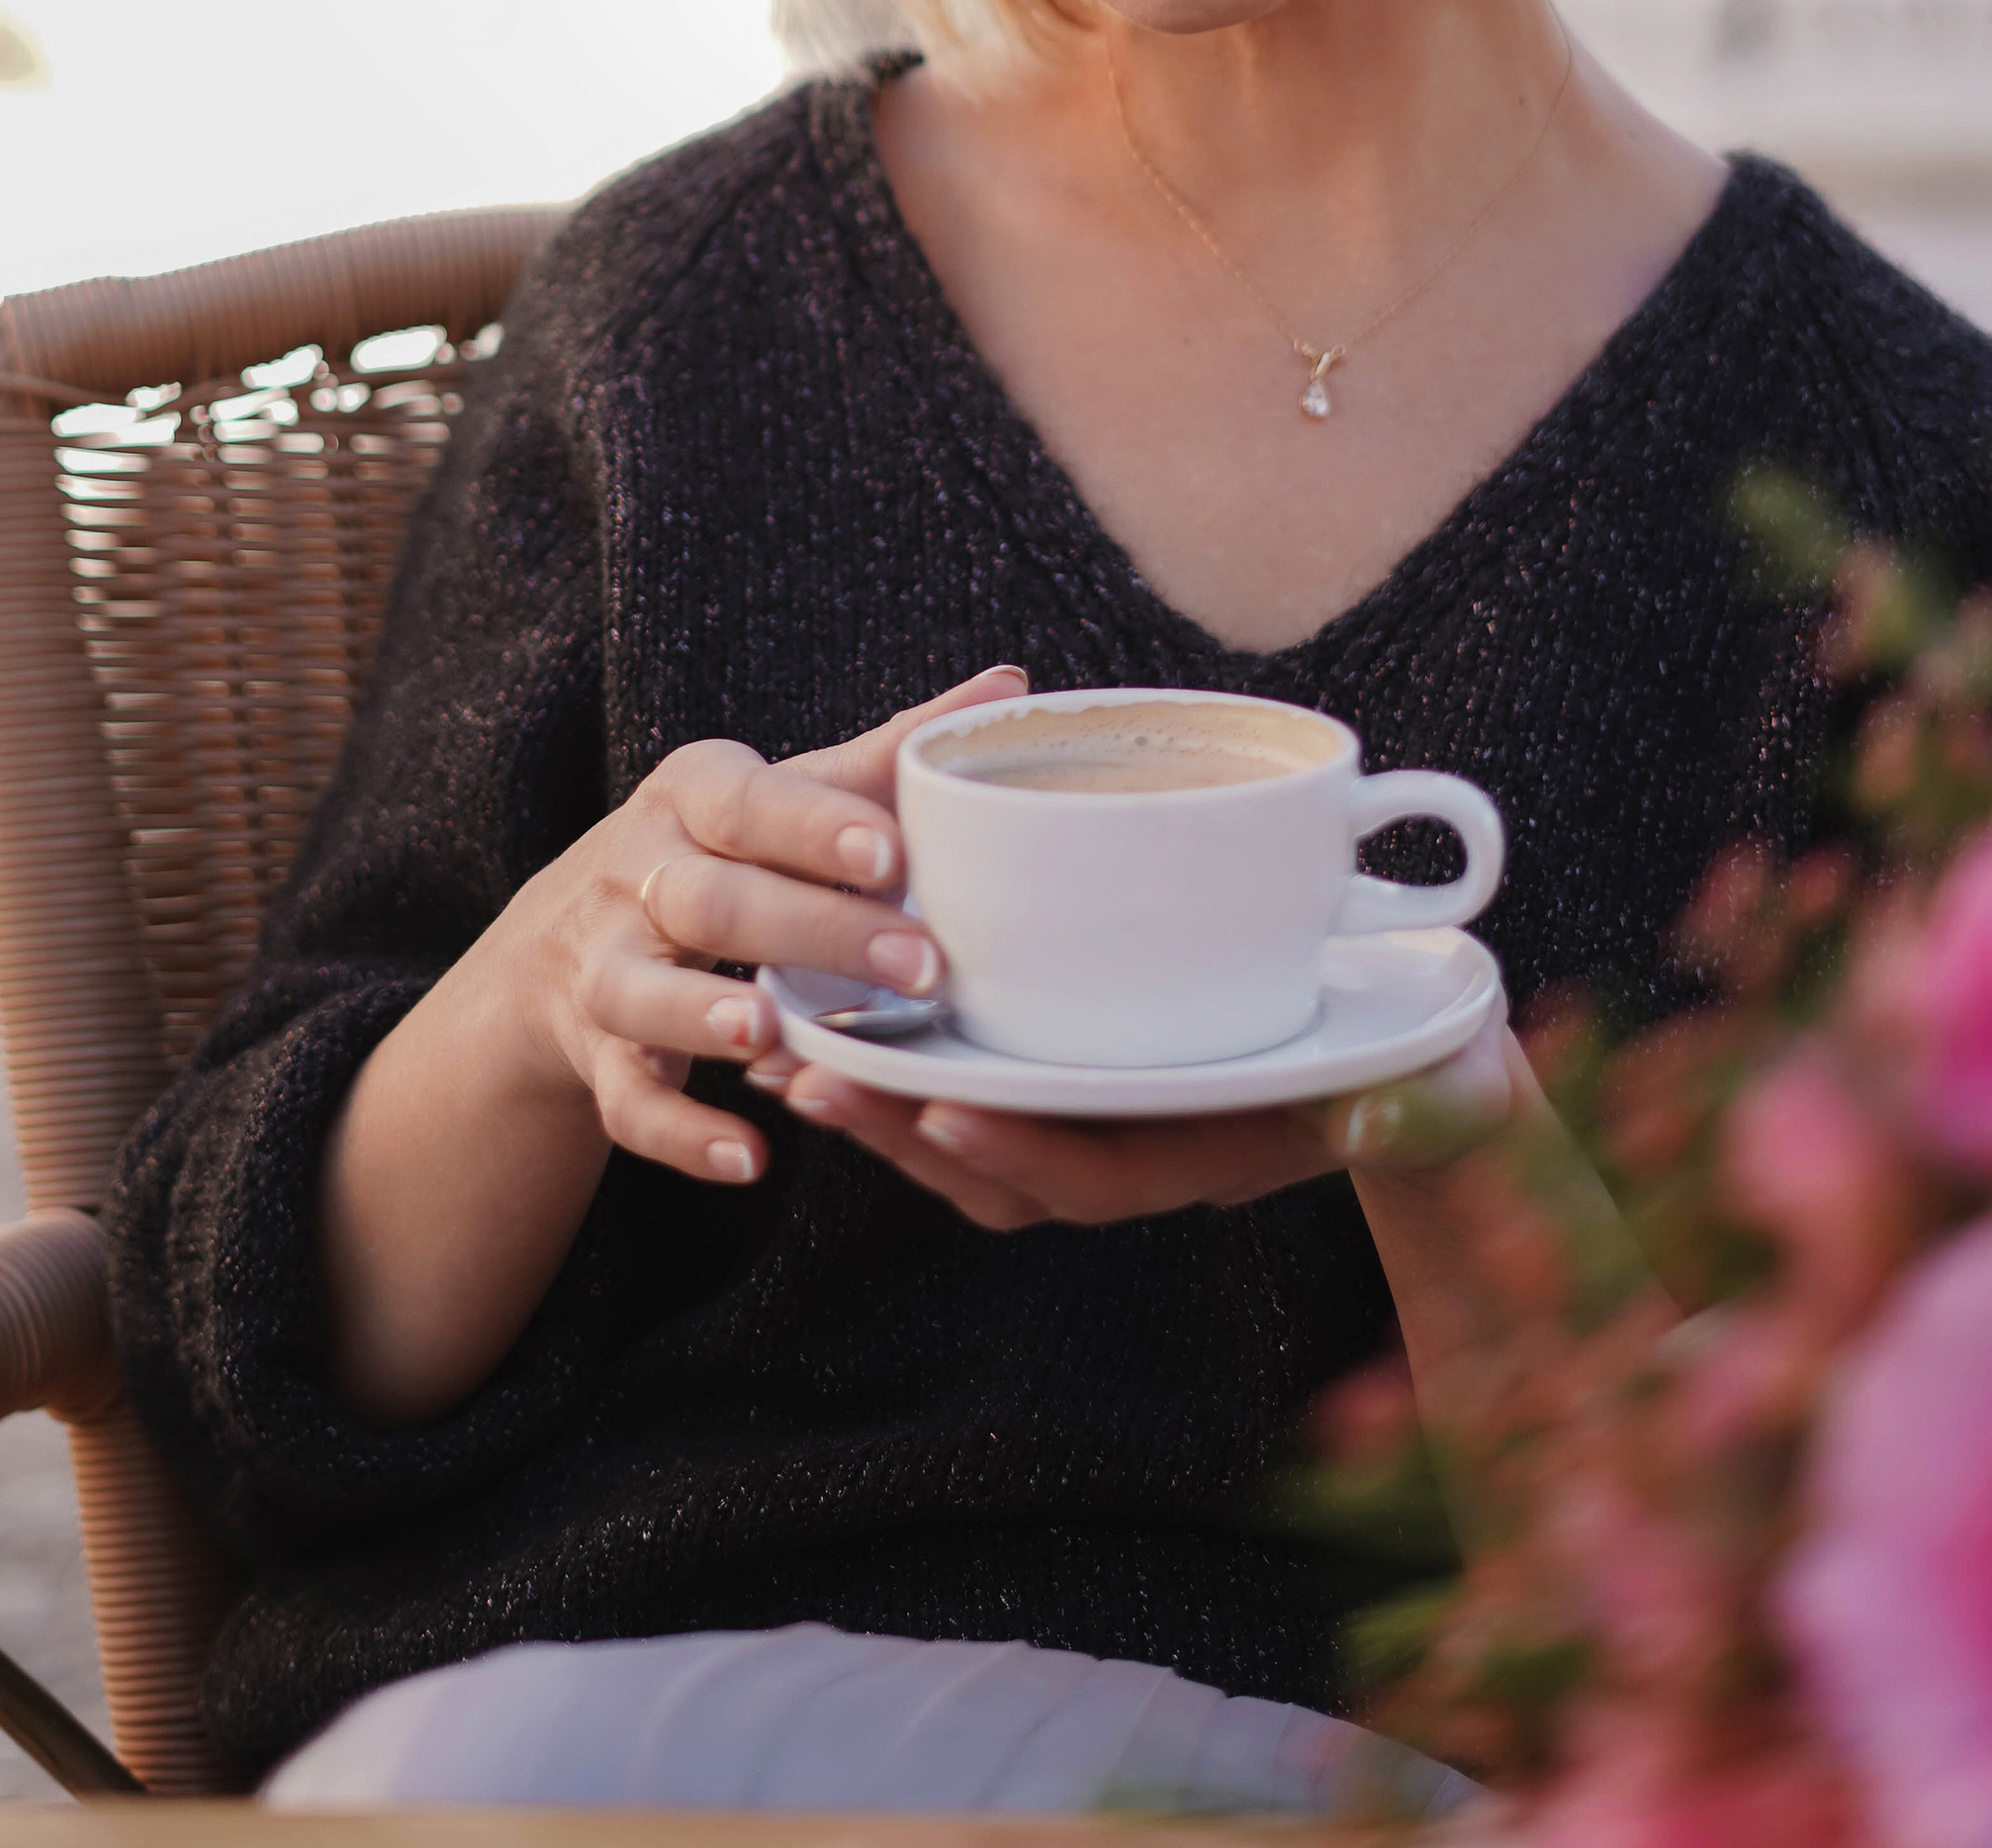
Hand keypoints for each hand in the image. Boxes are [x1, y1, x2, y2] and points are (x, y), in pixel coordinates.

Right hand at [488, 664, 1028, 1187]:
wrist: (570, 930)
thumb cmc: (721, 851)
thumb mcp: (785, 795)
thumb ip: (887, 756)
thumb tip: (1009, 685)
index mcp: (693, 796)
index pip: (751, 803)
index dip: (816, 826)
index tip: (894, 854)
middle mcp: (638, 873)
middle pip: (711, 899)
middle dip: (813, 931)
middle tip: (919, 965)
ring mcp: (606, 966)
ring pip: (639, 989)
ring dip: (704, 1014)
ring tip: (774, 1037)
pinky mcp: (597, 1054)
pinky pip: (625, 1101)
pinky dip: (681, 1133)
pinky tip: (749, 1158)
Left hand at [751, 987, 1521, 1230]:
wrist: (1422, 1072)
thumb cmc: (1421, 1064)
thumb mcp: (1423, 1080)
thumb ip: (1405, 1101)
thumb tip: (1392, 1121)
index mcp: (1209, 1153)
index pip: (1097, 1178)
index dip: (1019, 1154)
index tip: (943, 1115)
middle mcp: (1144, 1152)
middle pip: (1002, 1168)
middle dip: (902, 1132)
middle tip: (809, 1081)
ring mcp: (1106, 1126)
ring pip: (972, 1139)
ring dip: (880, 1106)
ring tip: (788, 1059)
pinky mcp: (1081, 1085)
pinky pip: (979, 1097)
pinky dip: (906, 1075)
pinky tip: (838, 1034)